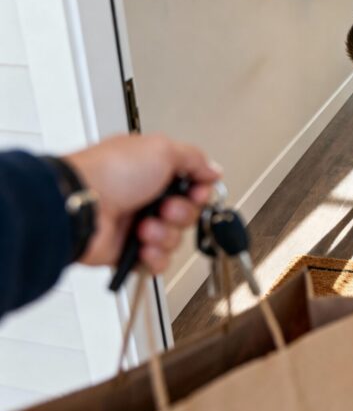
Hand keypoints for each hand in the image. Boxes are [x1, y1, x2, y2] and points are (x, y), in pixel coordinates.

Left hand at [64, 134, 220, 273]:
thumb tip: (213, 169)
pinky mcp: (129, 251)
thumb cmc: (109, 173)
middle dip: (180, 213)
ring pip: (175, 238)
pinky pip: (159, 261)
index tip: (196, 191)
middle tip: (164, 207)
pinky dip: (154, 256)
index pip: (192, 185)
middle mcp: (146, 197)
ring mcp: (137, 224)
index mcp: (153, 170)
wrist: (79, 207)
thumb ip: (195, 158)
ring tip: (144, 227)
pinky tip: (142, 245)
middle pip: (187, 213)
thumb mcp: (162, 149)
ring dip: (164, 234)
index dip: (200, 191)